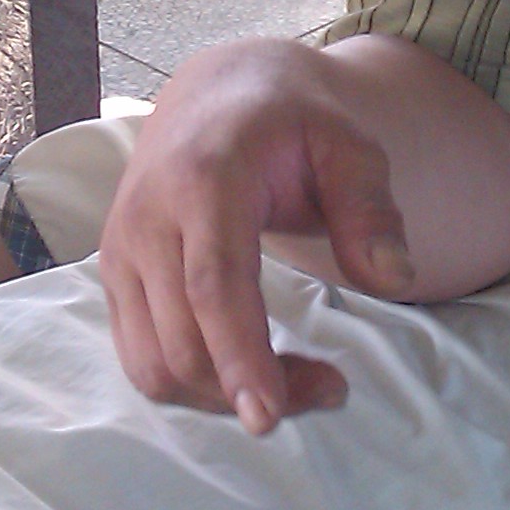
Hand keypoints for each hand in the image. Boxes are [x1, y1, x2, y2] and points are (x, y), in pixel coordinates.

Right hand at [98, 37, 414, 433]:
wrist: (218, 92)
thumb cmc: (292, 121)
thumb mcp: (350, 145)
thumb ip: (372, 209)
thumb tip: (395, 280)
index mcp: (202, 179)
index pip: (213, 285)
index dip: (239, 356)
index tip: (268, 417)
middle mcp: (145, 219)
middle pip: (182, 341)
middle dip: (252, 386)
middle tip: (332, 387)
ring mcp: (120, 251)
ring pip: (153, 364)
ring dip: (222, 396)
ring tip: (297, 381)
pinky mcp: (115, 276)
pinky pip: (142, 357)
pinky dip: (195, 384)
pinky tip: (250, 369)